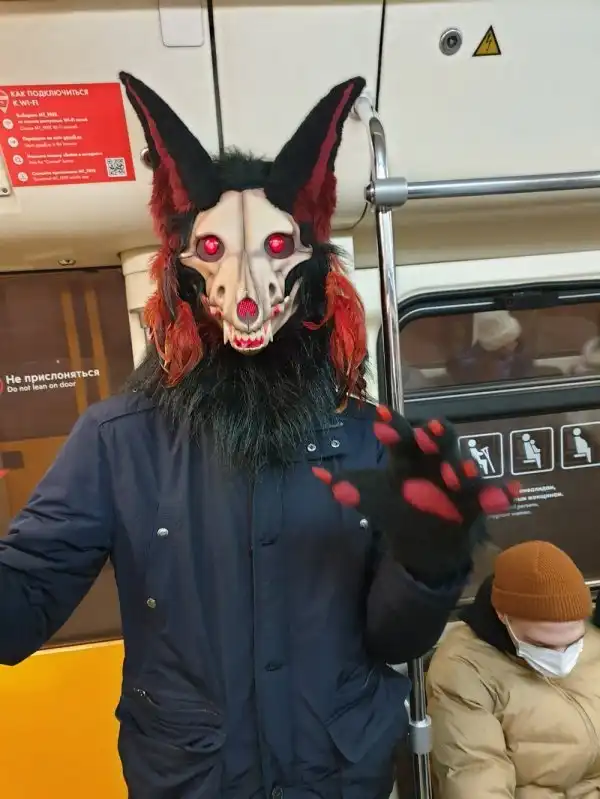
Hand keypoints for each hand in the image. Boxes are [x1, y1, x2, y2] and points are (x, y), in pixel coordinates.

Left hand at [313, 406, 518, 584]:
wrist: (425, 543)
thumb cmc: (399, 509)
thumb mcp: (373, 500)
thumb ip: (349, 488)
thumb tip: (317, 473)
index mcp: (408, 458)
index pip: (400, 437)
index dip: (393, 429)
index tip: (380, 418)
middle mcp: (434, 463)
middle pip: (438, 443)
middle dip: (435, 437)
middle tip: (429, 431)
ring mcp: (457, 481)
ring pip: (464, 468)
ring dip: (465, 467)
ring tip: (465, 470)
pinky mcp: (476, 502)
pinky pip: (489, 497)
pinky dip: (500, 494)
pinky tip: (509, 493)